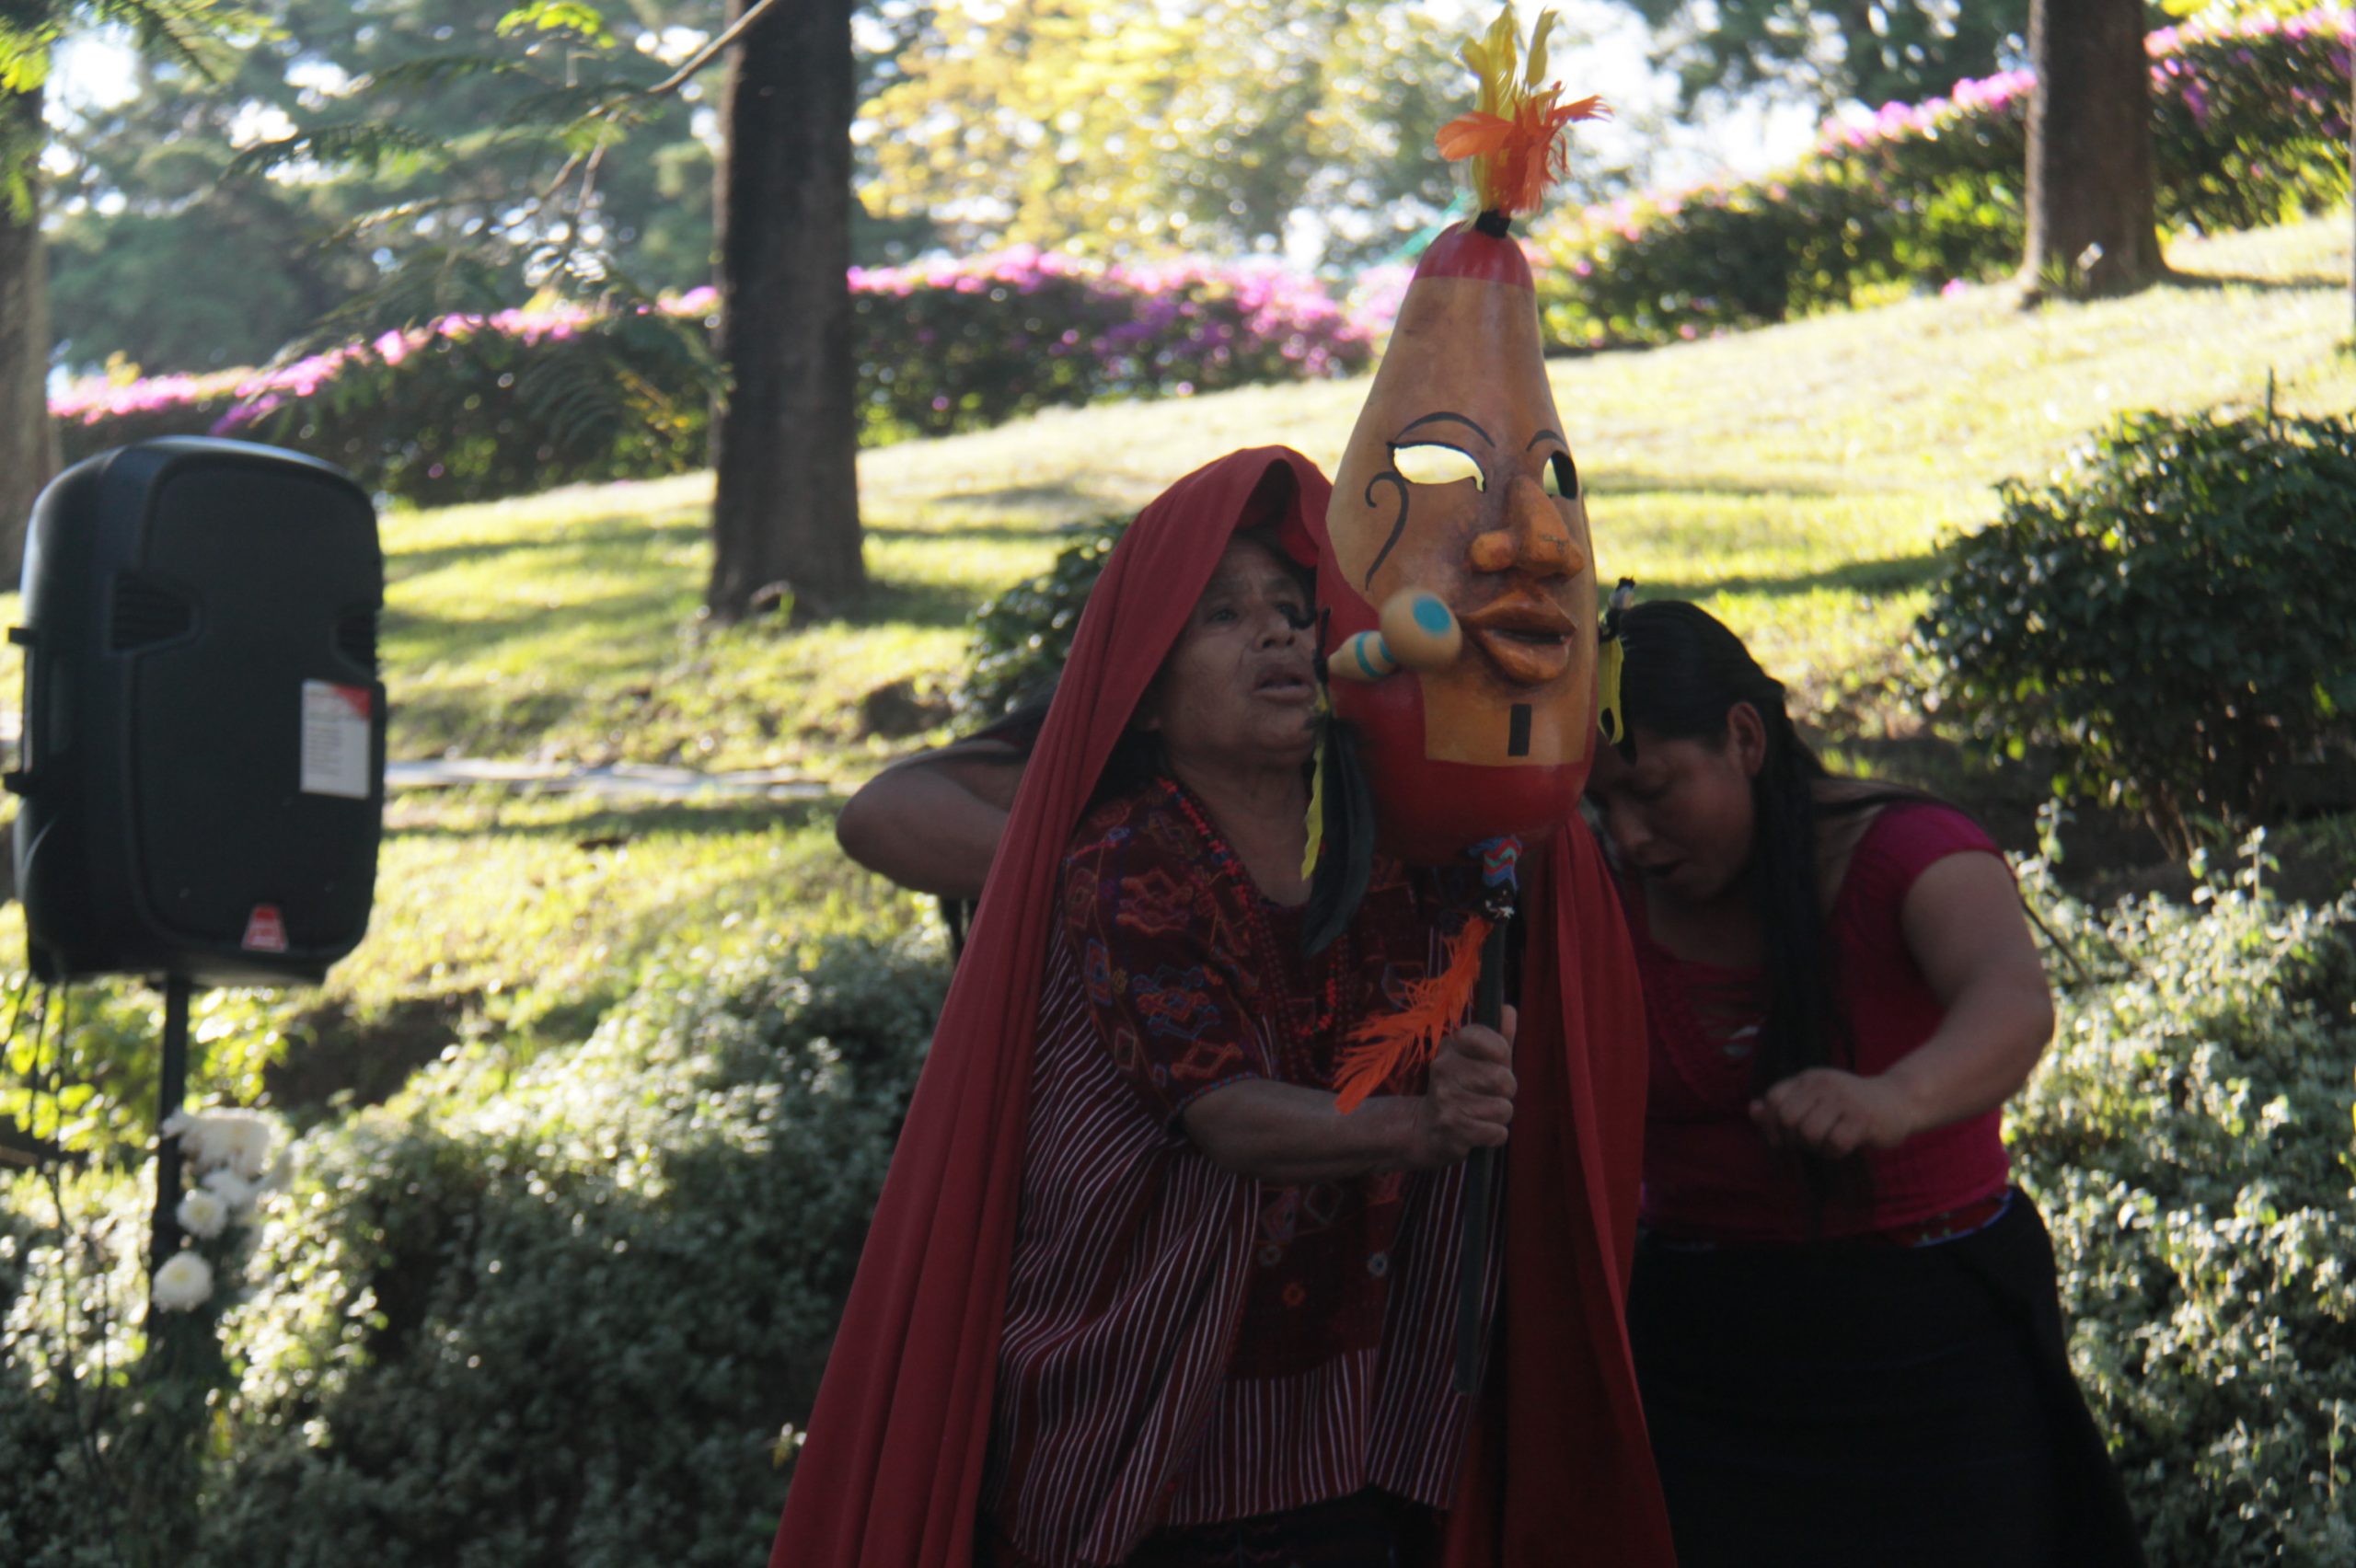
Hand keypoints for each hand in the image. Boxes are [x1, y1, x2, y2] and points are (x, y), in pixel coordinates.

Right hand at [1417, 1005, 1517, 1163]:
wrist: (1425, 1128)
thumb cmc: (1461, 1090)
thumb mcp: (1477, 1061)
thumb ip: (1498, 1038)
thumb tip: (1509, 1009)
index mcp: (1451, 1046)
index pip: (1488, 1040)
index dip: (1502, 1055)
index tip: (1496, 1063)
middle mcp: (1443, 1069)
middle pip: (1502, 1078)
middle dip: (1507, 1092)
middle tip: (1490, 1095)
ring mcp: (1445, 1099)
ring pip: (1503, 1109)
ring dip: (1500, 1116)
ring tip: (1481, 1115)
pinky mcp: (1452, 1129)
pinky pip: (1497, 1133)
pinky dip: (1495, 1136)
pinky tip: (1478, 1131)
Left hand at [1749, 1068, 1919, 1156]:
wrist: (1898, 1101)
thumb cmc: (1849, 1105)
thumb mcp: (1815, 1098)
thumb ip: (1784, 1104)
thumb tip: (1753, 1110)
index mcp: (1808, 1078)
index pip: (1774, 1099)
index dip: (1771, 1124)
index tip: (1781, 1138)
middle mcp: (1824, 1084)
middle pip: (1788, 1119)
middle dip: (1795, 1138)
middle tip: (1811, 1140)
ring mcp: (1844, 1100)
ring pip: (1809, 1133)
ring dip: (1816, 1147)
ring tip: (1829, 1142)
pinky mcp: (1863, 1119)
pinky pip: (1835, 1144)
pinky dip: (1835, 1152)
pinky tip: (1845, 1145)